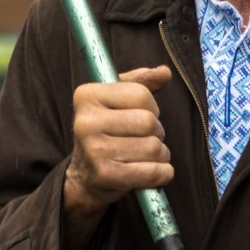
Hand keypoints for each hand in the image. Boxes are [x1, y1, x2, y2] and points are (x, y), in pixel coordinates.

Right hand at [65, 66, 173, 218]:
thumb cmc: (107, 131)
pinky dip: (162, 173)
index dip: (150, 106)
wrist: (86, 176)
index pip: (141, 94)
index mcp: (86, 95)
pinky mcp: (105, 175)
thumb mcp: (117, 100)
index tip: (138, 116)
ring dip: (160, 154)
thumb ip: (142, 83)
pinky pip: (152, 172)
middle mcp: (85, 122)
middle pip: (149, 121)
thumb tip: (164, 73)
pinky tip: (151, 172)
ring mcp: (94, 150)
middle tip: (144, 139)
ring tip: (144, 156)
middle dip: (157, 132)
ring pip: (154, 147)